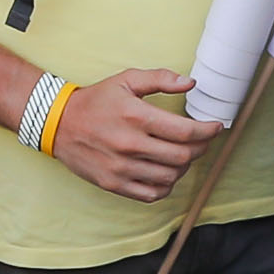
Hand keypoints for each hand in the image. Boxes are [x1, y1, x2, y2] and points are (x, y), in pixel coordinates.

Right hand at [52, 69, 216, 201]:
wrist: (58, 124)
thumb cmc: (95, 101)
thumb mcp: (126, 80)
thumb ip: (160, 79)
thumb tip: (190, 83)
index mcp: (135, 115)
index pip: (185, 131)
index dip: (208, 131)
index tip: (216, 127)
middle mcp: (129, 144)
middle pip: (182, 156)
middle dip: (200, 148)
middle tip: (202, 141)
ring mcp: (121, 168)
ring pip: (170, 176)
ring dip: (184, 167)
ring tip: (183, 155)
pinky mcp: (114, 184)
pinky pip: (152, 194)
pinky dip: (166, 185)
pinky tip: (165, 172)